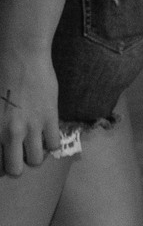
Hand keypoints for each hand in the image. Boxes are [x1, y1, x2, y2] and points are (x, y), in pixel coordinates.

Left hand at [0, 49, 70, 175]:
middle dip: (15, 165)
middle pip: (14, 169)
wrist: (20, 56)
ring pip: (36, 160)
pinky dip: (49, 142)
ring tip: (32, 144)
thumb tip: (1, 135)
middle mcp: (10, 133)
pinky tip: (45, 132)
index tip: (3, 155)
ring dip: (33, 155)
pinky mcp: (50, 118)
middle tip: (16, 154)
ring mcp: (31, 127)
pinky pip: (54, 144)